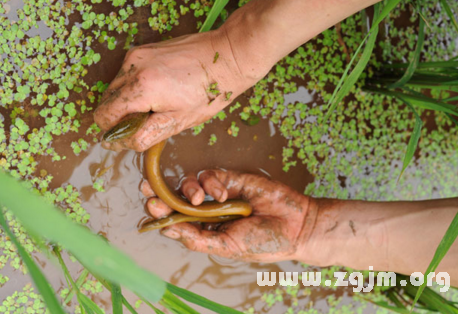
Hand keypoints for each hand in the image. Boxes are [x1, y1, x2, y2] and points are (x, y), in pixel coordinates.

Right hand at [93, 30, 264, 151]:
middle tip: (150, 120)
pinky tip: (158, 89)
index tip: (132, 135)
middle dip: (121, 116)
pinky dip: (134, 87)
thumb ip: (144, 134)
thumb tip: (116, 144)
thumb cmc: (209, 93)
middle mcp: (132, 68)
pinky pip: (126, 74)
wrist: (226, 57)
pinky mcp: (142, 49)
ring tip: (157, 104)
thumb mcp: (178, 122)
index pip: (104, 116)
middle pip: (106, 101)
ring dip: (127, 101)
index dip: (114, 132)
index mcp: (141, 88)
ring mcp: (136, 55)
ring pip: (114, 88)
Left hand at [143, 170, 317, 262]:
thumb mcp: (228, 247)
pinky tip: (223, 193)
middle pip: (175, 199)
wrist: (295, 225)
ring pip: (189, 184)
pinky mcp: (230, 178)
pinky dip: (212, 182)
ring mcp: (218, 194)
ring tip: (199, 199)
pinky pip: (210, 175)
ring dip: (188, 189)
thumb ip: (199, 239)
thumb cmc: (263, 242)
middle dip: (160, 193)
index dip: (160, 213)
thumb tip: (168, 230)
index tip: (149, 207)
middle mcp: (207, 212)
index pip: (175, 220)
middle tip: (147, 189)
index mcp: (204, 231)